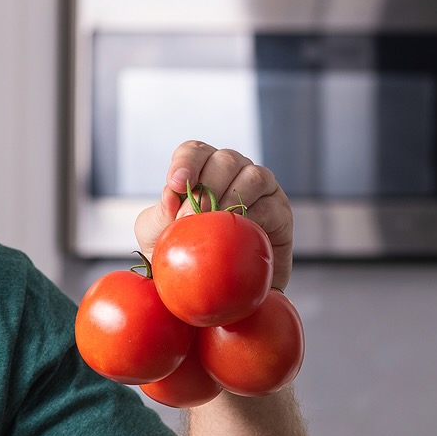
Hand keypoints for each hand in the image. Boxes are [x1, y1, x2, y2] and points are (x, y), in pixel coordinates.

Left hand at [133, 140, 293, 289]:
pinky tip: (236, 234)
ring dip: (231, 199)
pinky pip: (270, 206)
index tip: (175, 184)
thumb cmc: (180, 251)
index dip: (185, 163)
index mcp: (200, 168)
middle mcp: (232, 171)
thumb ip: (160, 213)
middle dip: (207, 186)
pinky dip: (252, 218)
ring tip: (214, 225)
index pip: (194, 151)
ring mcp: (260, 187)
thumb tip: (169, 193)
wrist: (211, 284)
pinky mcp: (279, 211)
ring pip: (253, 176)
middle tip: (192, 217)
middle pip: (225, 160)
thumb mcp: (157, 233)